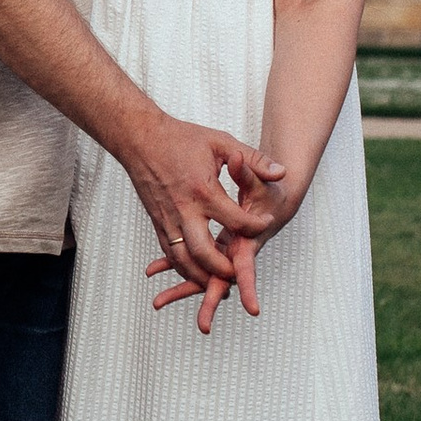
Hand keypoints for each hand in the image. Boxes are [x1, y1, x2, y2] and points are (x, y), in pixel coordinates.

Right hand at [121, 110, 283, 309]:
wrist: (140, 139)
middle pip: (204, 253)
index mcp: (203, 191)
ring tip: (219, 281)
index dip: (255, 227)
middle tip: (239, 272)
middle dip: (224, 269)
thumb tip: (281, 171)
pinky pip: (171, 254)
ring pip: (184, 261)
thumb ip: (253, 159)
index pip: (236, 221)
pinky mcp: (157, 223)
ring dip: (202, 276)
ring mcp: (168, 219)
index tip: (265, 223)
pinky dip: (185, 267)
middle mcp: (184, 211)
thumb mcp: (221, 143)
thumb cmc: (180, 138)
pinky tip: (197, 271)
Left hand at [146, 170, 302, 334]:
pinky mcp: (216, 247)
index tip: (251, 307)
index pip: (247, 265)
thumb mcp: (259, 177)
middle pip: (222, 280)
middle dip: (210, 301)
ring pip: (202, 274)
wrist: (275, 198)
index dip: (248, 285)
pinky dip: (173, 266)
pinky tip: (153, 271)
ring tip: (158, 301)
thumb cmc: (269, 190)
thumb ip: (252, 169)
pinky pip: (192, 261)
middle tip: (203, 325)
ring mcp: (226, 250)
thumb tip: (247, 162)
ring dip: (182, 288)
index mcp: (249, 239)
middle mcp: (237, 250)